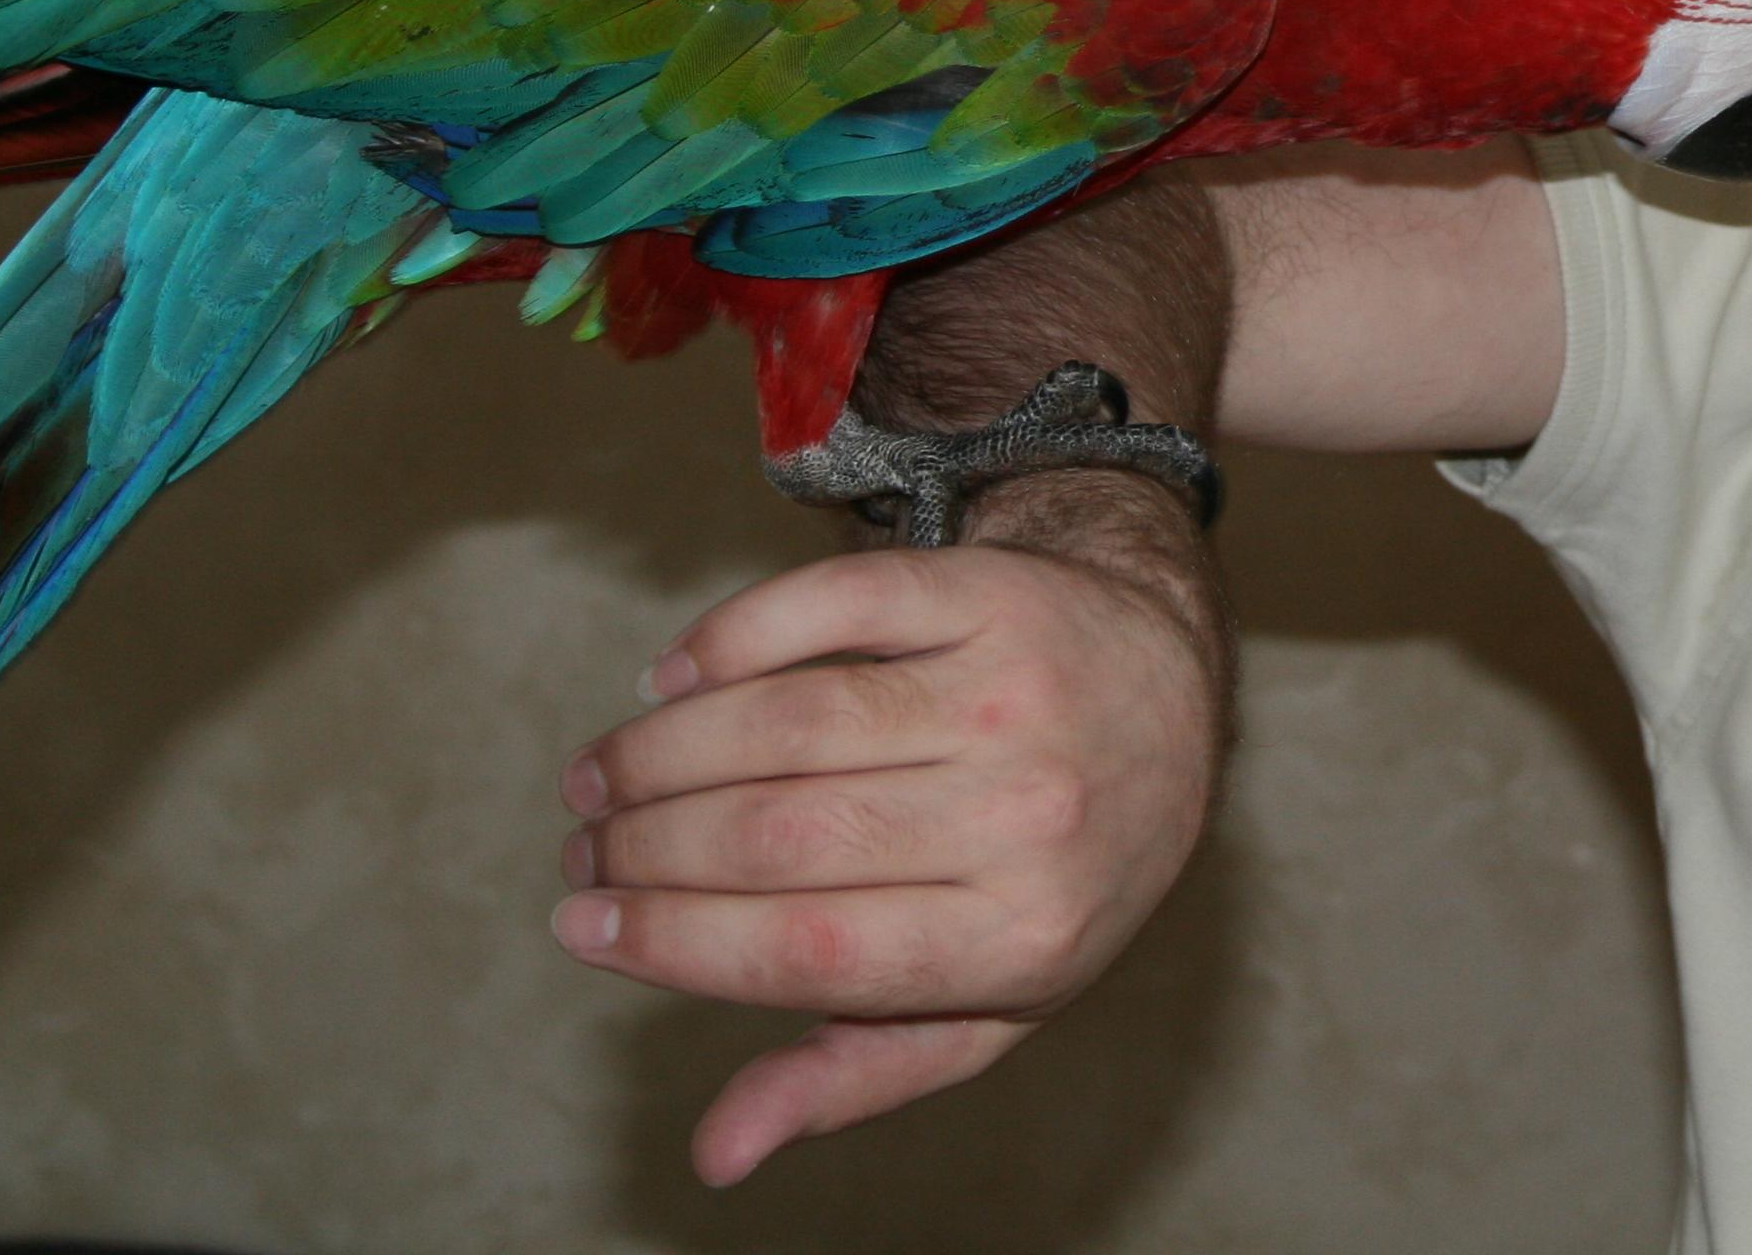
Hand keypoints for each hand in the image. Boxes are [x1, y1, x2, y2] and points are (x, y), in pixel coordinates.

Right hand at [551, 543, 1225, 1185]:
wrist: (1169, 704)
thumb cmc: (1058, 872)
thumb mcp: (989, 998)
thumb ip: (857, 1075)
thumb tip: (716, 1157)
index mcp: (1021, 937)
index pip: (807, 950)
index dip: (671, 940)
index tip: (582, 923)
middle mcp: (1029, 815)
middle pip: (780, 834)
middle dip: (645, 846)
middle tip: (584, 848)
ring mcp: (1019, 695)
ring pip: (790, 720)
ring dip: (662, 749)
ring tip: (601, 776)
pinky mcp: (1000, 596)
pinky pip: (840, 603)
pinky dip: (733, 635)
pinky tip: (673, 677)